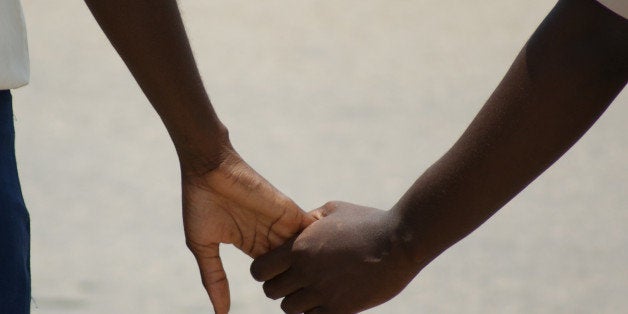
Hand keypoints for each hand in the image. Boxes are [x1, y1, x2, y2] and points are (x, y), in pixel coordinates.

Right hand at [182, 147, 314, 313]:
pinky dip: (321, 247)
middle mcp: (269, 235)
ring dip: (315, 269)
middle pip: (292, 266)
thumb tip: (220, 313)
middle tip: (312, 306)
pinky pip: (312, 233)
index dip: (279, 288)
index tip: (290, 309)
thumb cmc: (200, 203)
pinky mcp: (290, 212)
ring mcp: (281, 224)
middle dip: (301, 284)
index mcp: (251, 244)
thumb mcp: (203, 246)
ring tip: (327, 290)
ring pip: (305, 253)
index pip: (271, 273)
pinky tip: (331, 266)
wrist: (208, 168)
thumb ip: (214, 278)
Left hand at [250, 201, 420, 313]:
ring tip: (314, 289)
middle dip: (280, 286)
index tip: (276, 268)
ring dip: (298, 300)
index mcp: (299, 247)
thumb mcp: (333, 210)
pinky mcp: (339, 308)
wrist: (399, 242)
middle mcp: (305, 271)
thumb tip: (296, 227)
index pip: (259, 270)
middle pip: (271, 292)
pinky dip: (315, 311)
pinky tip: (329, 298)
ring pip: (289, 308)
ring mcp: (322, 292)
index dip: (264, 271)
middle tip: (295, 280)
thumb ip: (309, 220)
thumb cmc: (368, 222)